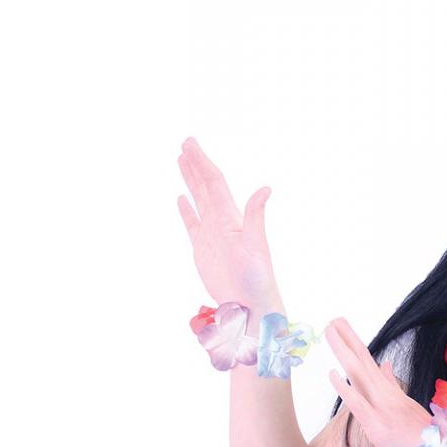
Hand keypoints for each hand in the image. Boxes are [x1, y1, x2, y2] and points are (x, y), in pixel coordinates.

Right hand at [176, 137, 283, 311]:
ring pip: (198, 200)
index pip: (214, 183)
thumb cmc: (257, 277)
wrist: (250, 304)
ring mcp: (212, 234)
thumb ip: (255, 215)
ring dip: (190, 181)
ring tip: (181, 161)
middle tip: (185, 143)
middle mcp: (222, 221)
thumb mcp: (256, 244)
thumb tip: (265, 188)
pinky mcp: (203, 249)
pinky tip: (182, 198)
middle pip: (205, 186)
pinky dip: (186, 210)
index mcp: (231, 217)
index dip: (202, 162)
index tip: (189, 144)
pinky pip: (192, 223)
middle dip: (196, 165)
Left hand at [325, 317, 433, 446]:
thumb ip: (394, 386)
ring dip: (344, 351)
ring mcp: (382, 408)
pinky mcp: (377, 425)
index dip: (356, 345)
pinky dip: (345, 388)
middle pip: (363, 362)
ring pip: (359, 374)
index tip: (343, 328)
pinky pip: (358, 403)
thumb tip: (384, 365)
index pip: (370, 363)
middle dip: (347, 339)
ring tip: (331, 331)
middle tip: (334, 319)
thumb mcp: (410, 408)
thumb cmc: (428, 440)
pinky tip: (332, 373)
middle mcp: (387, 395)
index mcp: (393, 393)